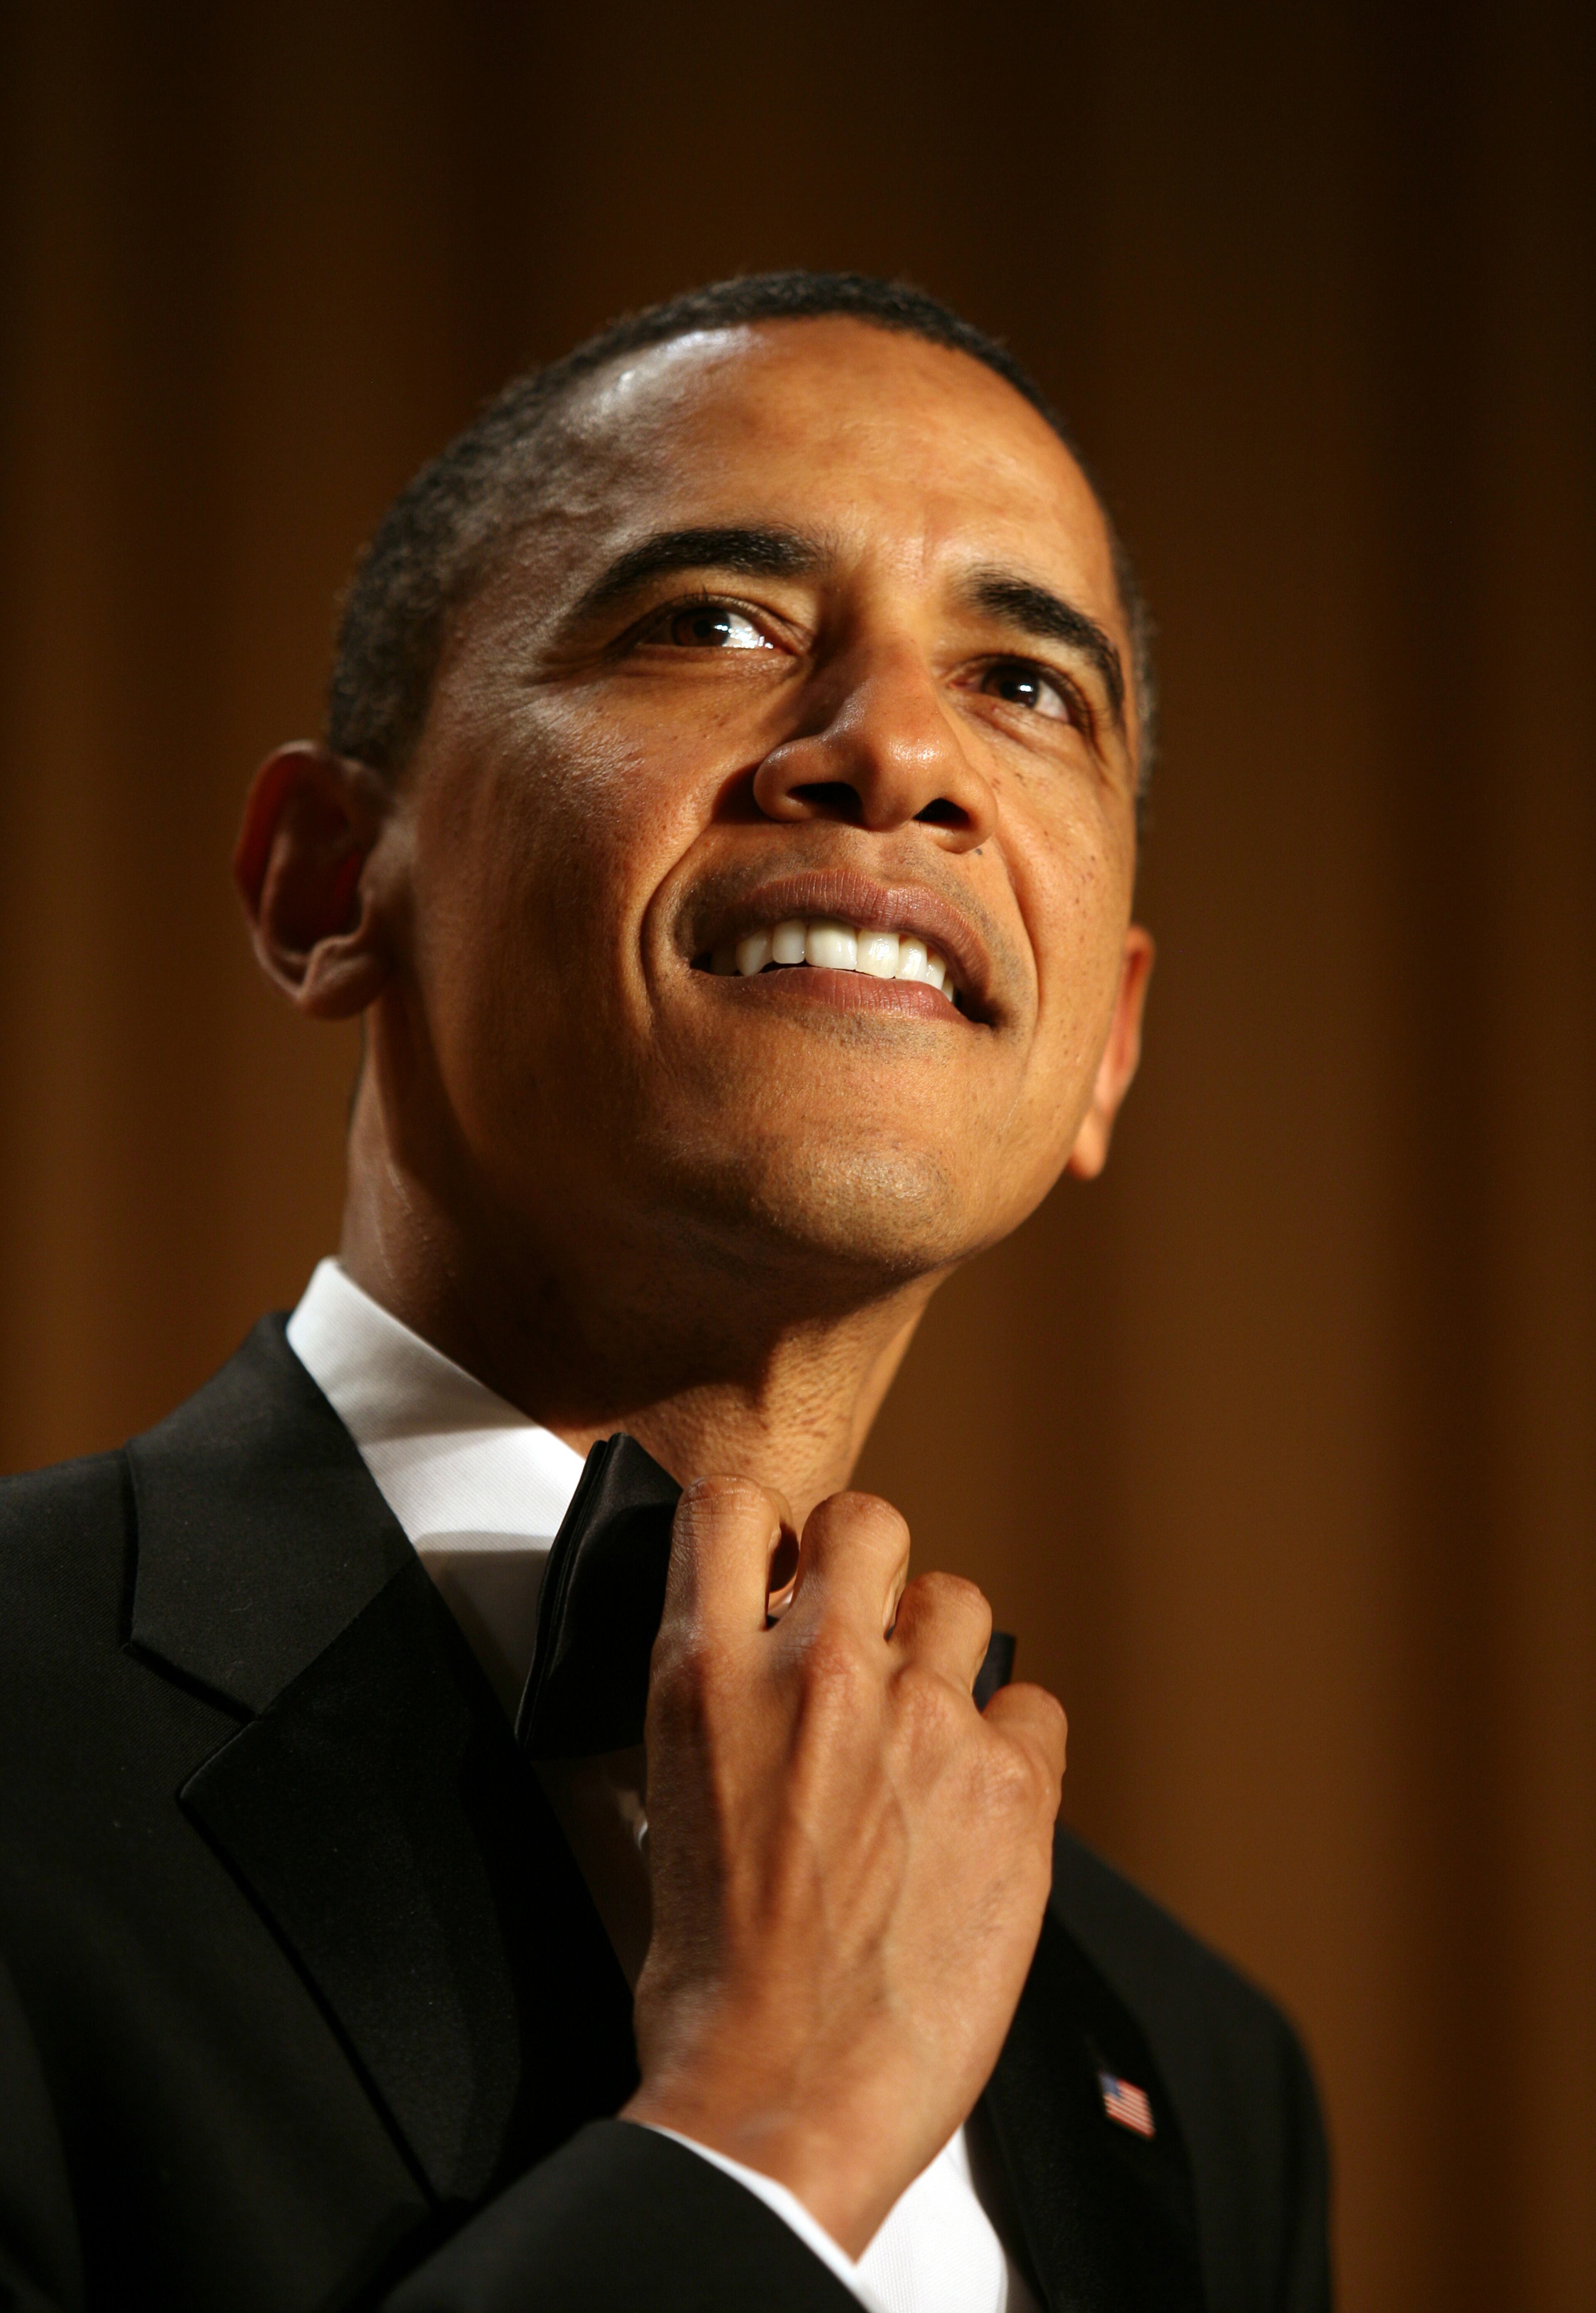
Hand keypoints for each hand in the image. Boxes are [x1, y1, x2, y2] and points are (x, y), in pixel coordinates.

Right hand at [622, 1477, 1066, 2258]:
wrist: (780, 2100)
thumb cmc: (714, 1986)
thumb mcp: (673, 1806)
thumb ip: (724, 1712)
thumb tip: (763, 1676)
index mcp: (708, 1677)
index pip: (730, 1508)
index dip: (767, 1529)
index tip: (783, 1564)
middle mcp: (819, 1673)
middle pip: (869, 1520)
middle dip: (868, 1565)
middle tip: (868, 1632)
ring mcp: (922, 1722)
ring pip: (960, 1600)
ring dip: (944, 1651)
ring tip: (929, 1730)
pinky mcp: (1013, 1788)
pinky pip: (1037, 1707)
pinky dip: (1015, 1745)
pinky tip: (984, 1802)